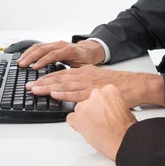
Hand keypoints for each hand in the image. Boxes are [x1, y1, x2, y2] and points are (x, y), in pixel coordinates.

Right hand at [17, 40, 104, 68]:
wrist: (89, 50)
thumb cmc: (86, 60)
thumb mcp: (84, 68)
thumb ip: (75, 74)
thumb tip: (68, 83)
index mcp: (69, 50)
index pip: (53, 54)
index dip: (43, 61)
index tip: (34, 67)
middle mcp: (61, 45)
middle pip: (43, 49)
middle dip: (31, 57)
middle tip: (22, 65)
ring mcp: (56, 44)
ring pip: (39, 46)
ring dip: (28, 54)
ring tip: (20, 62)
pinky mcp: (52, 45)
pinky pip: (39, 46)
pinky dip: (30, 51)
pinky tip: (24, 57)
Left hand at [26, 65, 164, 107]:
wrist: (135, 84)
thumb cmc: (119, 84)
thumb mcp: (98, 80)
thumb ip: (86, 83)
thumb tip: (74, 91)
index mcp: (84, 72)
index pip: (61, 74)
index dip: (47, 78)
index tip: (35, 81)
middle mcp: (84, 75)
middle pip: (59, 77)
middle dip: (42, 82)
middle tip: (28, 85)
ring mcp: (89, 83)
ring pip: (64, 84)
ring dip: (48, 87)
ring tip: (35, 89)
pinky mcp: (94, 92)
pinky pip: (77, 93)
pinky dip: (64, 93)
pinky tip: (55, 94)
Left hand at [66, 85, 136, 160]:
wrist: (122, 140)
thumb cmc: (125, 128)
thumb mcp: (124, 108)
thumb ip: (113, 104)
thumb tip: (108, 108)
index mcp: (109, 90)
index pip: (99, 93)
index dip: (100, 104)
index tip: (102, 110)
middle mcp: (96, 94)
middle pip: (88, 100)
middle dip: (92, 109)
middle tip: (99, 120)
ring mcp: (85, 105)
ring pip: (79, 109)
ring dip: (84, 117)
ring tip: (95, 127)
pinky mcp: (78, 117)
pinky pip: (71, 118)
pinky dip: (76, 124)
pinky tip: (85, 130)